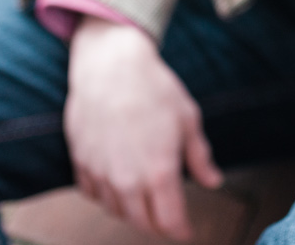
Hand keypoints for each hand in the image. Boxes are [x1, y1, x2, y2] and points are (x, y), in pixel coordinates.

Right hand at [65, 16, 222, 238]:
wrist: (110, 66)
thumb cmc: (153, 88)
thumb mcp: (188, 120)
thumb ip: (200, 157)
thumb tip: (213, 181)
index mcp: (159, 172)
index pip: (170, 221)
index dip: (181, 231)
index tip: (187, 231)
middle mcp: (127, 180)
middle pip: (141, 223)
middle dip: (158, 225)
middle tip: (168, 217)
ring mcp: (101, 173)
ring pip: (116, 211)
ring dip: (132, 212)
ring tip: (145, 201)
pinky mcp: (81, 162)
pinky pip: (93, 194)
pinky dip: (107, 197)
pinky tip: (118, 185)